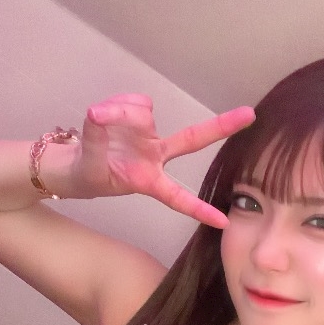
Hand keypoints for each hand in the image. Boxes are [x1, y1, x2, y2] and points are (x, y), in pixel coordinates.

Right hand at [75, 94, 254, 228]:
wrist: (72, 164)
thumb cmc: (88, 175)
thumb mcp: (91, 170)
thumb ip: (97, 141)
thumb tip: (98, 112)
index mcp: (149, 181)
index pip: (178, 198)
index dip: (198, 209)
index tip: (222, 222)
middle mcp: (155, 155)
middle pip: (192, 139)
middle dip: (221, 126)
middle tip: (250, 114)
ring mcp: (147, 134)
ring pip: (143, 112)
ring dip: (119, 113)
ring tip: (97, 122)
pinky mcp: (135, 116)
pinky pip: (132, 102)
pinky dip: (113, 105)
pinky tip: (100, 115)